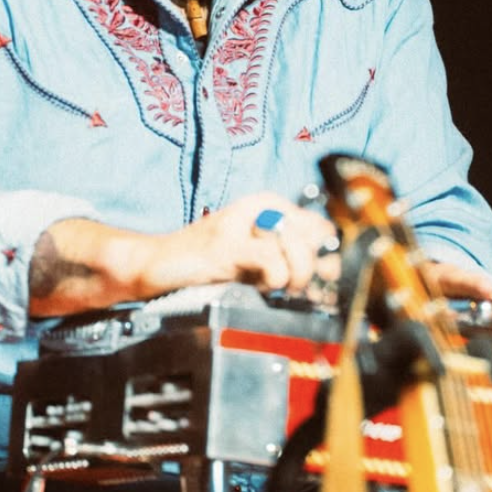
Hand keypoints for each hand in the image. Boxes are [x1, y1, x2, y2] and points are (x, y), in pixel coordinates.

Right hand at [145, 193, 337, 296]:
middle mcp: (263, 207)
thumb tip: (331, 268)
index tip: (313, 279)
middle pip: (318, 235)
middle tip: (292, 285)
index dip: (326, 256)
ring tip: (274, 286)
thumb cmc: (210, 264)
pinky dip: (274, 278)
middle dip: (312, 268)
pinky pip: (272, 259)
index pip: (324, 227)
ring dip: (295, 276)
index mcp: (271, 205)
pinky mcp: (228, 244)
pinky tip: (259, 285)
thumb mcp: (259, 259)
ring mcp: (244, 223)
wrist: (160, 265)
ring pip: (299, 246)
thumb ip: (292, 258)